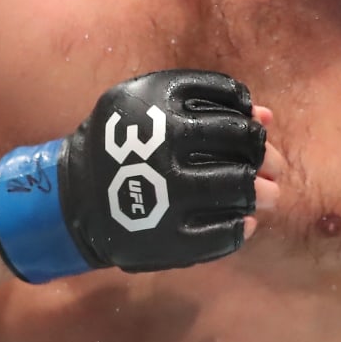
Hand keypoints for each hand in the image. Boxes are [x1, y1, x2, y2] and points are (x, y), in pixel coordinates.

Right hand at [0, 69, 282, 280]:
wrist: (73, 198)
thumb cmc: (122, 143)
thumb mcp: (153, 107)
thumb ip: (208, 105)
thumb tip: (267, 116)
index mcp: (159, 103)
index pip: (232, 106)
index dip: (250, 121)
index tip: (249, 133)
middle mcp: (163, 145)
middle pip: (240, 144)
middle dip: (261, 153)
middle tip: (266, 164)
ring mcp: (165, 194)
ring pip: (237, 187)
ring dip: (259, 191)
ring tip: (263, 194)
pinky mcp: (166, 238)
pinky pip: (222, 235)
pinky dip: (240, 228)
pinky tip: (242, 222)